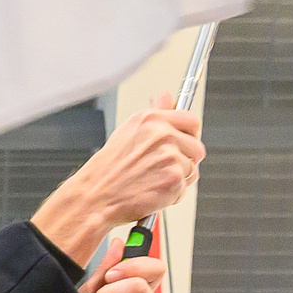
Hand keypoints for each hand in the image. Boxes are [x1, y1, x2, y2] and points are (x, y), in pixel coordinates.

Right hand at [28, 95, 206, 260]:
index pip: (191, 121)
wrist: (96, 195)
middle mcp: (162, 135)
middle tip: (165, 168)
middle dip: (186, 160)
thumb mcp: (129, 131)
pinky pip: (185, 187)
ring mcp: (169, 157)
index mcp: (152, 120)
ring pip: (191, 169)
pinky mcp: (173, 179)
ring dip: (178, 178)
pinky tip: (153, 191)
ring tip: (154, 180)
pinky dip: (172, 194)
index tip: (185, 144)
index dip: (191, 136)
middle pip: (197, 147)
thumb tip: (167, 97)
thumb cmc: (108, 169)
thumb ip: (156, 114)